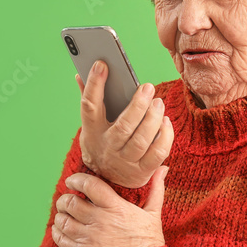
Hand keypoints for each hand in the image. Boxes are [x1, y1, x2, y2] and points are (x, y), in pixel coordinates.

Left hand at [51, 167, 168, 246]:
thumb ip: (156, 189)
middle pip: (70, 203)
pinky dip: (57, 232)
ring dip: (60, 216)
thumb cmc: (149, 244)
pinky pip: (61, 240)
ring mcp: (88, 239)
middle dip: (64, 199)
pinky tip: (60, 230)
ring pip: (63, 221)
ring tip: (63, 215)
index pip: (89, 185)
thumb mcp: (154, 214)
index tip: (71, 181)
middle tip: (66, 200)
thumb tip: (162, 168)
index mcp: (115, 208)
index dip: (76, 179)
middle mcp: (99, 221)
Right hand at [76, 60, 173, 188]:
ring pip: (142, 139)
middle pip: (123, 126)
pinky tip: (165, 121)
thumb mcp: (91, 125)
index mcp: (92, 131)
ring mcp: (125, 162)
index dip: (94, 84)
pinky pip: (158, 153)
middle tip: (148, 87)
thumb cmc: (102, 143)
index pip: (89, 106)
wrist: (106, 182)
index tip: (102, 64)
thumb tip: (80, 73)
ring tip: (158, 102)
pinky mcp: (143, 171)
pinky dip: (165, 136)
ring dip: (153, 118)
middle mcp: (108, 148)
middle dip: (137, 105)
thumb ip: (89, 98)